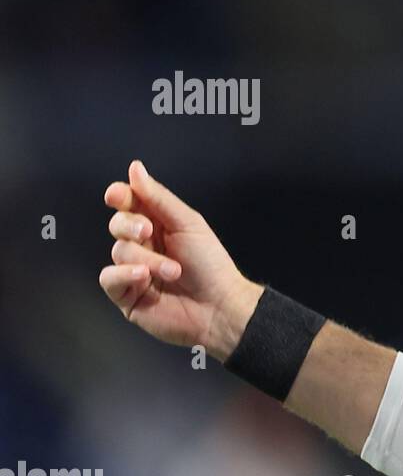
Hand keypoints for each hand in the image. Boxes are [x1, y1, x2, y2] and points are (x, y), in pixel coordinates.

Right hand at [99, 160, 261, 360]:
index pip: (129, 204)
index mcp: (158, 226)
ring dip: (146, 258)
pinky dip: (124, 274)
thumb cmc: (211, 265)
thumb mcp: (188, 224)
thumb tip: (135, 169)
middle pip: (118, 224)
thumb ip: (158, 198)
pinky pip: (108, 278)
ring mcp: (133, 271)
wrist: (221, 306)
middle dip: (130, 225)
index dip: (119, 196)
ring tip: (173, 271)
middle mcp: (143, 247)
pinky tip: (144, 277)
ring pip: (118, 251)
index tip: (117, 195)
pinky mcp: (127, 296)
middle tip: (148, 231)